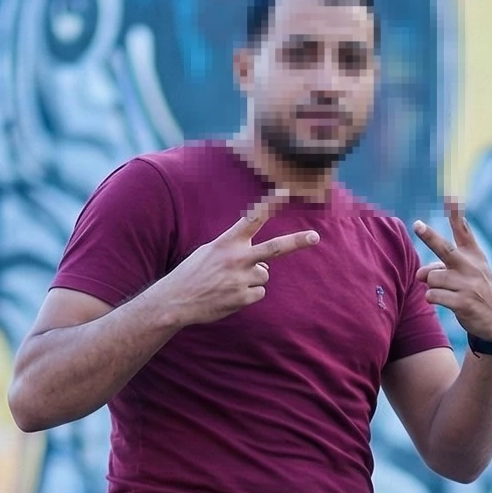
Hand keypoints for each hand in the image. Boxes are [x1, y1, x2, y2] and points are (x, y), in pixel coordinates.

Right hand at [159, 190, 319, 326]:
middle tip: (315, 237)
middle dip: (297, 241)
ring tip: (230, 282)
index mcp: (227, 242)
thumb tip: (264, 265)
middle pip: (274, 248)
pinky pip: (259, 293)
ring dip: (253, 278)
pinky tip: (229, 294)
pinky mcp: (243, 297)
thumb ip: (237, 251)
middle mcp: (237, 258)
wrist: (176, 300)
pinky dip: (248, 294)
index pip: (252, 219)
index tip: (285, 192)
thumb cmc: (193, 273)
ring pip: (264, 275)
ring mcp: (241, 278)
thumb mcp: (210, 251)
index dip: (269, 205)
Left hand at [414, 198, 491, 342]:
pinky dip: (432, 298)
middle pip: (444, 249)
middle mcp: (471, 266)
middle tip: (417, 225)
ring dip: (431, 285)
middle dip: (429, 236)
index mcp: (473, 254)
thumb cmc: (475, 290)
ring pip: (432, 278)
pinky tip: (442, 301)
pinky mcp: (463, 302)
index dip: (456, 213)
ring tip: (444, 291)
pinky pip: (433, 295)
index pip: (463, 230)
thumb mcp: (466, 273)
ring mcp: (468, 284)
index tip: (451, 197)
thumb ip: (439, 267)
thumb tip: (418, 275)